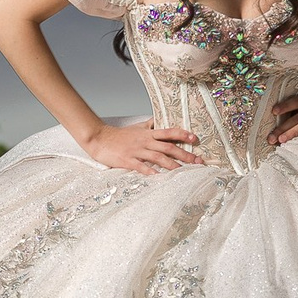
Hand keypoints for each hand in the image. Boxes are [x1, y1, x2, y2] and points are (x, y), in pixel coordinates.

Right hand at [83, 121, 203, 174]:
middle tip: (198, 161)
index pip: (169, 132)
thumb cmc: (119, 135)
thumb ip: (150, 125)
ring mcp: (137, 151)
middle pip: (168, 147)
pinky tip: (160, 177)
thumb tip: (160, 120)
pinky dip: (151, 172)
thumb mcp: (137, 127)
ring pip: (158, 157)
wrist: (99, 138)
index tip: (195, 138)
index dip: (183, 134)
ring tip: (184, 172)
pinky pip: (142, 167)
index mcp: (148, 133)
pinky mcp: (128, 160)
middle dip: (184, 154)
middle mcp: (145, 141)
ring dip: (172, 165)